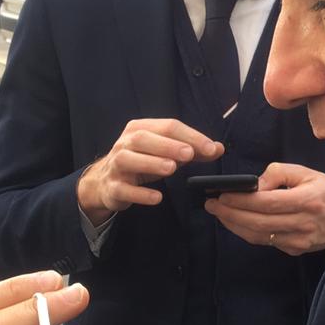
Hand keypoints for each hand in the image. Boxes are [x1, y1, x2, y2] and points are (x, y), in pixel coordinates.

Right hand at [76, 118, 223, 225]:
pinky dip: (140, 194)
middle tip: (189, 154)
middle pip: (143, 139)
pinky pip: (124, 189)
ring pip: (129, 159)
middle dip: (167, 145)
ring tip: (172, 168)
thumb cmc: (142, 162)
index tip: (211, 148)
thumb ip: (192, 150)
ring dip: (151, 163)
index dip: (190, 136)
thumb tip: (218, 148)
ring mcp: (116, 165)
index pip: (167, 126)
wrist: (106, 183)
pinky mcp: (113, 187)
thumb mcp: (166, 153)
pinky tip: (157, 198)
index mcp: (140, 129)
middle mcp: (125, 143)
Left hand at [205, 162, 324, 254]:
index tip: (221, 195)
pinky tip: (238, 223)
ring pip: (259, 236)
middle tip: (212, 206)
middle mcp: (303, 223)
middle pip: (258, 222)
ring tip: (220, 214)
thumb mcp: (307, 173)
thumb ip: (278, 173)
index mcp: (307, 200)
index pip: (266, 203)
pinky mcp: (296, 250)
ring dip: (235, 226)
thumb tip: (254, 185)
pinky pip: (267, 242)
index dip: (240, 201)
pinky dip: (249, 233)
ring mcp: (299, 240)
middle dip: (230, 214)